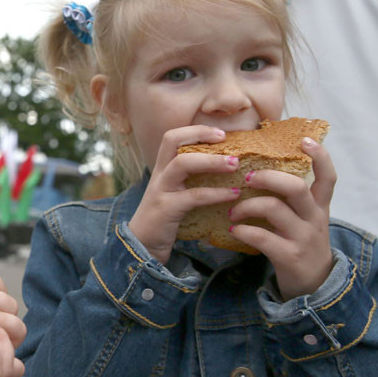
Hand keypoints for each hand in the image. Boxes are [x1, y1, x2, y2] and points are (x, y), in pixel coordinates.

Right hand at [129, 125, 241, 263]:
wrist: (142, 246)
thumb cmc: (165, 219)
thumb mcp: (175, 193)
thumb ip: (191, 180)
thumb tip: (224, 168)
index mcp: (162, 169)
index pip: (172, 137)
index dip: (195, 130)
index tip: (221, 133)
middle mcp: (159, 175)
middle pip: (172, 141)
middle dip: (201, 135)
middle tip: (227, 140)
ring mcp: (161, 190)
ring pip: (182, 163)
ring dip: (211, 161)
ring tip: (235, 165)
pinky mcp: (167, 209)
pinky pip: (194, 196)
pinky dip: (216, 193)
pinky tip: (233, 194)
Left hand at [227, 137, 336, 298]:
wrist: (313, 287)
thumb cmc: (300, 244)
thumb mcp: (303, 219)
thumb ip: (290, 198)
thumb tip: (260, 169)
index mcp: (318, 206)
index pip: (328, 177)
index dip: (320, 156)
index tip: (305, 139)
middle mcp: (314, 218)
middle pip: (295, 187)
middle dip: (267, 177)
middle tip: (247, 178)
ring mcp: (303, 238)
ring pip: (274, 209)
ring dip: (246, 205)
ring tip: (232, 212)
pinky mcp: (290, 257)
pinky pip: (262, 237)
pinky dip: (244, 231)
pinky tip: (234, 231)